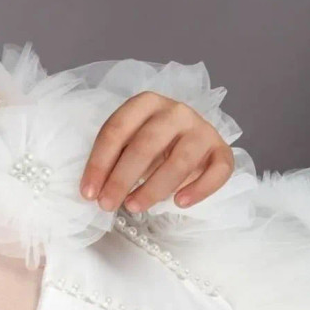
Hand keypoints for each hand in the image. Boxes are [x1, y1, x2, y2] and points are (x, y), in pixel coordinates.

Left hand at [79, 91, 234, 212]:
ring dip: (154, 188)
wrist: (190, 139)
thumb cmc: (152, 144)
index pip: (117, 130)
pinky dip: (199, 190)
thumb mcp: (128, 143)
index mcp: (146, 103)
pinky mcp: (221, 151)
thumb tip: (93, 190)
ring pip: (180, 161)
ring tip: (134, 207)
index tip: (88, 193)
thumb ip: (113, 159)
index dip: (99, 163)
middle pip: (146, 145)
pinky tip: (179, 203)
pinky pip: (216, 172)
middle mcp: (176, 111)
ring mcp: (202, 130)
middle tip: (107, 204)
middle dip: (122, 178)